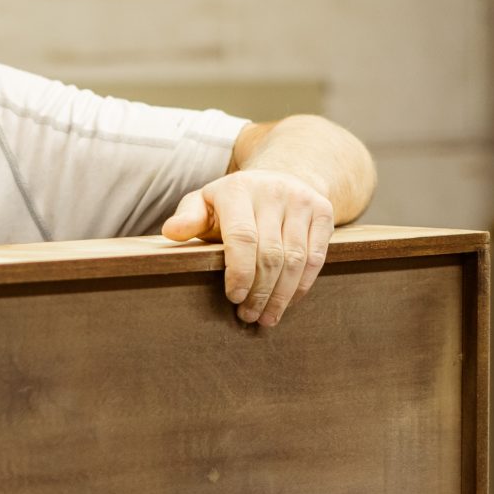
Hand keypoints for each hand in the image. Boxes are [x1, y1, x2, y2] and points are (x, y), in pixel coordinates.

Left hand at [159, 169, 337, 326]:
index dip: (240, 273)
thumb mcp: (205, 203)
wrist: (280, 176)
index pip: (243, 237)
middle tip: (248, 316)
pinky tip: (288, 301)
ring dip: (281, 295)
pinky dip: (302, 285)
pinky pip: (316, 257)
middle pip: (270, 254)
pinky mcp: (323, 211)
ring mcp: (301, 200)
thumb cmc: (233, 202)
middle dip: (260, 292)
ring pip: (295, 259)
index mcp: (238, 189)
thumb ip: (188, 218)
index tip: (234, 299)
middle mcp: (273, 190)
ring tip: (267, 317)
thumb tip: (170, 232)